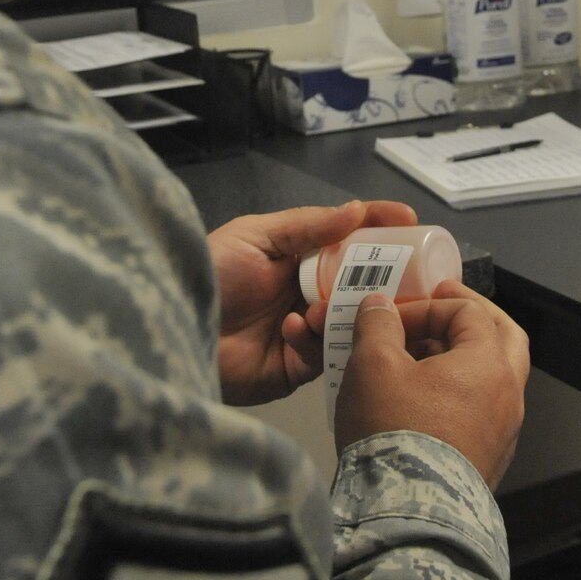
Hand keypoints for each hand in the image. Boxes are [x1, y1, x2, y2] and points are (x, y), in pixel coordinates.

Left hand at [209, 198, 417, 405]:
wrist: (170, 328)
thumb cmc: (209, 274)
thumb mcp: (255, 236)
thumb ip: (307, 225)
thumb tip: (357, 210)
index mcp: (297, 257)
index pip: (348, 240)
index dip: (379, 229)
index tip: (410, 221)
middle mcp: (305, 293)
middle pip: (358, 284)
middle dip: (379, 279)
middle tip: (402, 276)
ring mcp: (302, 331)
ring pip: (348, 322)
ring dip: (343, 313)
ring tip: (322, 307)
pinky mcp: (294, 369)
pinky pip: (322, 357)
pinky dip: (313, 341)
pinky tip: (292, 328)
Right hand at [324, 279, 529, 489]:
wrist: (407, 512)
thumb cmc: (394, 432)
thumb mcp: (373, 366)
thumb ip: (377, 326)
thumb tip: (378, 308)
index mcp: (488, 363)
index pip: (468, 312)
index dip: (428, 305)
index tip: (394, 316)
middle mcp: (508, 395)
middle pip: (503, 338)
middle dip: (472, 318)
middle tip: (445, 307)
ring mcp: (504, 432)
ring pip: (495, 379)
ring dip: (465, 360)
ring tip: (427, 357)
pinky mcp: (489, 461)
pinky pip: (483, 414)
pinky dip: (462, 396)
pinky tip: (428, 403)